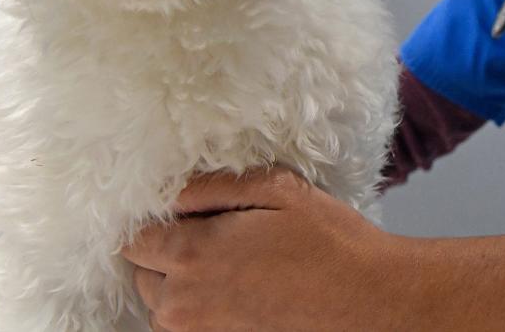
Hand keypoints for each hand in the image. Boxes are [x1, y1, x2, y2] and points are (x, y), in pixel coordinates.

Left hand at [121, 167, 395, 331]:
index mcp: (192, 254)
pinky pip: (190, 326)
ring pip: (163, 306)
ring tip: (230, 265)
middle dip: (165, 254)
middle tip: (212, 237)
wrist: (371, 303)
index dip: (155, 221)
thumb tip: (170, 190)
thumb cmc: (331, 242)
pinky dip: (202, 308)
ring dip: (180, 284)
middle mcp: (184, 302)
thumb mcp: (278, 189)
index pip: (133, 239)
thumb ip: (213, 186)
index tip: (183, 214)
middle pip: (142, 274)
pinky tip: (240, 290)